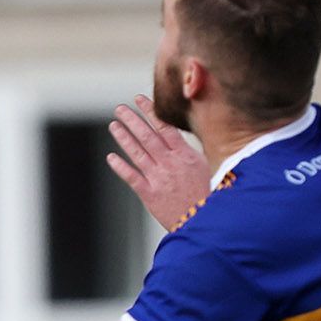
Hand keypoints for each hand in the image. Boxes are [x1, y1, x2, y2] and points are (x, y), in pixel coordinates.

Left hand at [105, 96, 211, 232]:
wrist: (205, 221)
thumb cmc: (208, 196)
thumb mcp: (206, 168)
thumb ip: (191, 152)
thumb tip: (183, 136)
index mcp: (185, 156)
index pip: (165, 127)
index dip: (150, 112)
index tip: (140, 99)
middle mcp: (170, 164)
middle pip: (147, 136)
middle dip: (132, 120)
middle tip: (120, 108)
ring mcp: (158, 178)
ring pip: (137, 153)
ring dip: (123, 138)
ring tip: (113, 125)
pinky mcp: (150, 194)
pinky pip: (131, 177)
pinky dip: (120, 166)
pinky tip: (111, 157)